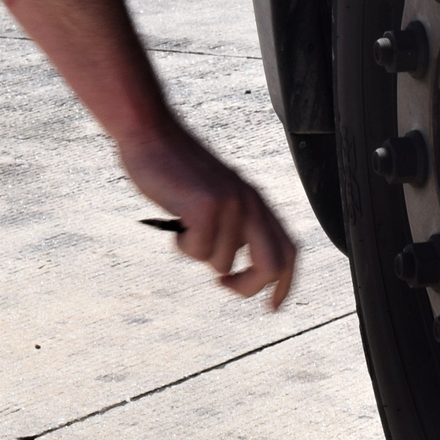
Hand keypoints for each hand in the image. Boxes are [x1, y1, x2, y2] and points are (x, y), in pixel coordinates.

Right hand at [118, 122, 297, 309]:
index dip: (285, 283)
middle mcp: (250, 202)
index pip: (289, 250)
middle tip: (225, 284)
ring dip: (197, 252)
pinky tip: (175, 217)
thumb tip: (234, 265)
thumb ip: (234, 223)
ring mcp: (230, 204)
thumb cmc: (175, 167)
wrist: (151, 132)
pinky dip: (181, 244)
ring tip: (184, 223)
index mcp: (256, 200)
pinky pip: (197, 251)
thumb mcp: (216, 195)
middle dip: (248, 286)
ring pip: (222, 262)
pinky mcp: (206, 206)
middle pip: (271, 265)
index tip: (272, 306)